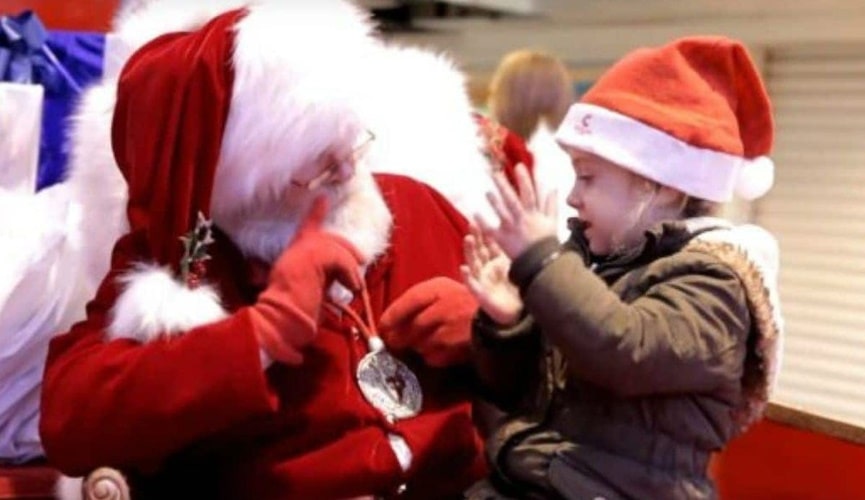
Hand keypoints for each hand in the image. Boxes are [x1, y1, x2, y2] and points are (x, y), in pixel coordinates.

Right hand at [250, 197, 362, 364]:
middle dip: (347, 248)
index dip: (315, 212)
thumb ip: (319, 280)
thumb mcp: (307, 292)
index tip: (323, 199)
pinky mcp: (310, 256)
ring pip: (335, 247)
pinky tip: (351, 287)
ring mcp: (301, 251)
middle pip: (328, 238)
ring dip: (349, 267)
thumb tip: (337, 282)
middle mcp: (295, 249)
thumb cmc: (289, 315)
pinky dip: (349, 272)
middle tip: (360, 261)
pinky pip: (338, 257)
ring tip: (354, 285)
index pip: (306, 227)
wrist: (278, 320)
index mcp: (292, 257)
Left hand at [379, 277, 477, 366]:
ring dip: (417, 346)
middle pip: (411, 328)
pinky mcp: (457, 349)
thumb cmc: (464, 301)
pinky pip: (433, 357)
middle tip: (393, 342)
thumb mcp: (442, 290)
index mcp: (440, 288)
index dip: (391, 317)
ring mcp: (452, 330)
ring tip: (424, 341)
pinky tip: (440, 348)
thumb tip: (389, 321)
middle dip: (398, 338)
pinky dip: (431, 355)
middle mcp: (445, 307)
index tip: (382, 327)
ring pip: (420, 345)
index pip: (409, 302)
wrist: (498, 316)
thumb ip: (418, 300)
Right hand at [460, 225, 522, 325]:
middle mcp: (486, 267)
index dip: (485, 231)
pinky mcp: (479, 292)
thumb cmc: (514, 288)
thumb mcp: (515, 267)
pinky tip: (464, 268)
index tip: (485, 217)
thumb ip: (515, 251)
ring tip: (468, 239)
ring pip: (473, 261)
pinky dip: (467, 276)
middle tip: (473, 223)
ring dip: (469, 250)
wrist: (514, 313)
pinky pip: (471, 283)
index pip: (488, 242)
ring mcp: (481, 279)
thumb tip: (525, 230)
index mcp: (495, 260)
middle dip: (476, 236)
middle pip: (479, 249)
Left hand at [479, 164, 557, 258]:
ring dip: (494, 201)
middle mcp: (522, 219)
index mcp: (534, 214)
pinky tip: (474, 213)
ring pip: (502, 212)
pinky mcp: (503, 239)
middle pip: (512, 199)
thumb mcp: (552, 221)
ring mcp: (512, 229)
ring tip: (487, 191)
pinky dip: (483, 222)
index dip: (524, 179)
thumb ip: (551, 204)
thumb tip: (553, 187)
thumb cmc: (547, 242)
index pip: (529, 193)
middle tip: (495, 173)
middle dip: (504, 185)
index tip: (518, 166)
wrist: (541, 263)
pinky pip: (491, 230)